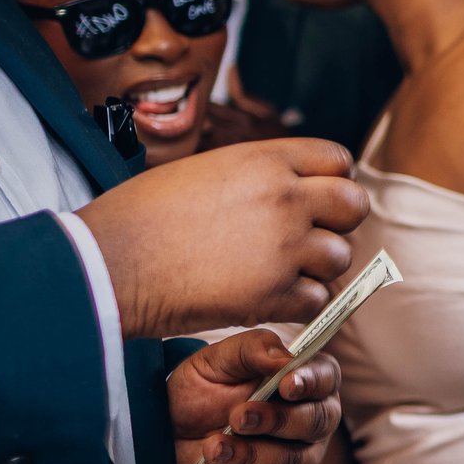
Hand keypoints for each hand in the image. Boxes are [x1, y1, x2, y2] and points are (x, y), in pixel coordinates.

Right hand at [80, 138, 367, 339]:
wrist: (109, 261)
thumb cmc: (142, 215)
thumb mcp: (206, 170)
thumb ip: (257, 176)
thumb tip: (289, 187)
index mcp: (266, 160)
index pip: (338, 160)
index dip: (332, 182)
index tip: (316, 200)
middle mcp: (285, 198)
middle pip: (354, 206)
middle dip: (337, 223)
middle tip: (306, 238)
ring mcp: (283, 247)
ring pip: (339, 257)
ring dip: (316, 268)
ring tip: (277, 272)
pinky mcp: (273, 294)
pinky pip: (317, 300)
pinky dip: (298, 304)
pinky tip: (266, 298)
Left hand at [168, 328, 342, 463]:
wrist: (173, 431)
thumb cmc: (206, 388)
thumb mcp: (218, 360)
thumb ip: (252, 350)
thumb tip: (283, 356)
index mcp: (306, 379)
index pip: (324, 378)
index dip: (310, 382)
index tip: (285, 384)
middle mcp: (313, 420)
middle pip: (316, 423)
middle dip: (277, 421)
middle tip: (236, 418)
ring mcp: (299, 458)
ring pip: (291, 463)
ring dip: (250, 457)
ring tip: (212, 448)